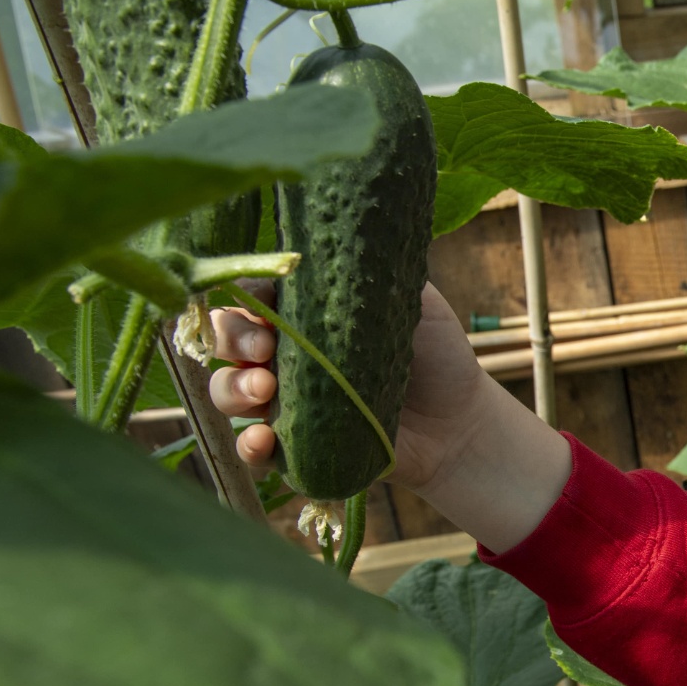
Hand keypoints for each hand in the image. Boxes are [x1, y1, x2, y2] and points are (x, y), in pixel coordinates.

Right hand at [207, 281, 571, 550]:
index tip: (268, 318)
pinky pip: (254, 453)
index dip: (244, 305)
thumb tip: (342, 233)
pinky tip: (262, 440)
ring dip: (232, 391)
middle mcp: (283, 357)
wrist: (461, 422)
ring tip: (264, 393)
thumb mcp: (412, 299)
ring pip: (227, 394)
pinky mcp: (296, 451)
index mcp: (303, 317)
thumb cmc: (437, 355)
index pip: (250, 299)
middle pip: (226, 343)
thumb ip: (374, 268)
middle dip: (233, 343)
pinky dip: (249, 447)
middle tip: (264, 353)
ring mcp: (285, 405)